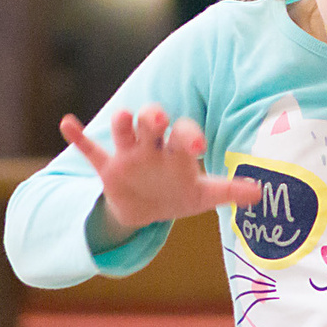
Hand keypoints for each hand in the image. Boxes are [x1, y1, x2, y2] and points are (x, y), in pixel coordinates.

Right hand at [60, 105, 260, 240]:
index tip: (197, 146)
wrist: (146, 210)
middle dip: (153, 117)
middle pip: (151, 123)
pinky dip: (78, 137)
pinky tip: (66, 122)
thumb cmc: (178, 195)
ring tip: (122, 118)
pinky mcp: (108, 169)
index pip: (183, 135)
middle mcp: (153, 147)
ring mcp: (128, 156)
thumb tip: (260, 194)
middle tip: (157, 116)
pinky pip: (91, 150)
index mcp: (177, 151)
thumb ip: (228, 191)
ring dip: (122, 124)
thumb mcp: (203, 196)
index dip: (189, 137)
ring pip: (122, 132)